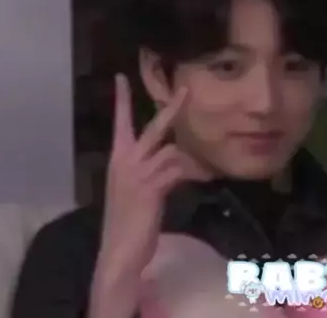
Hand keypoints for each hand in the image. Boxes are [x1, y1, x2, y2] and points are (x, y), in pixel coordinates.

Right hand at [94, 74, 210, 297]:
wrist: (120, 249)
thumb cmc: (126, 222)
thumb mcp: (133, 190)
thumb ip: (149, 171)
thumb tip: (173, 161)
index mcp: (118, 159)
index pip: (119, 123)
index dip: (121, 100)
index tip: (121, 77)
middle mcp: (126, 161)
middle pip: (153, 127)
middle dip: (171, 109)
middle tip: (186, 90)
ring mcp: (139, 173)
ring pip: (173, 151)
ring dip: (194, 159)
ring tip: (208, 169)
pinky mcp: (153, 187)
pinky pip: (179, 171)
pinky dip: (195, 173)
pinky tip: (206, 178)